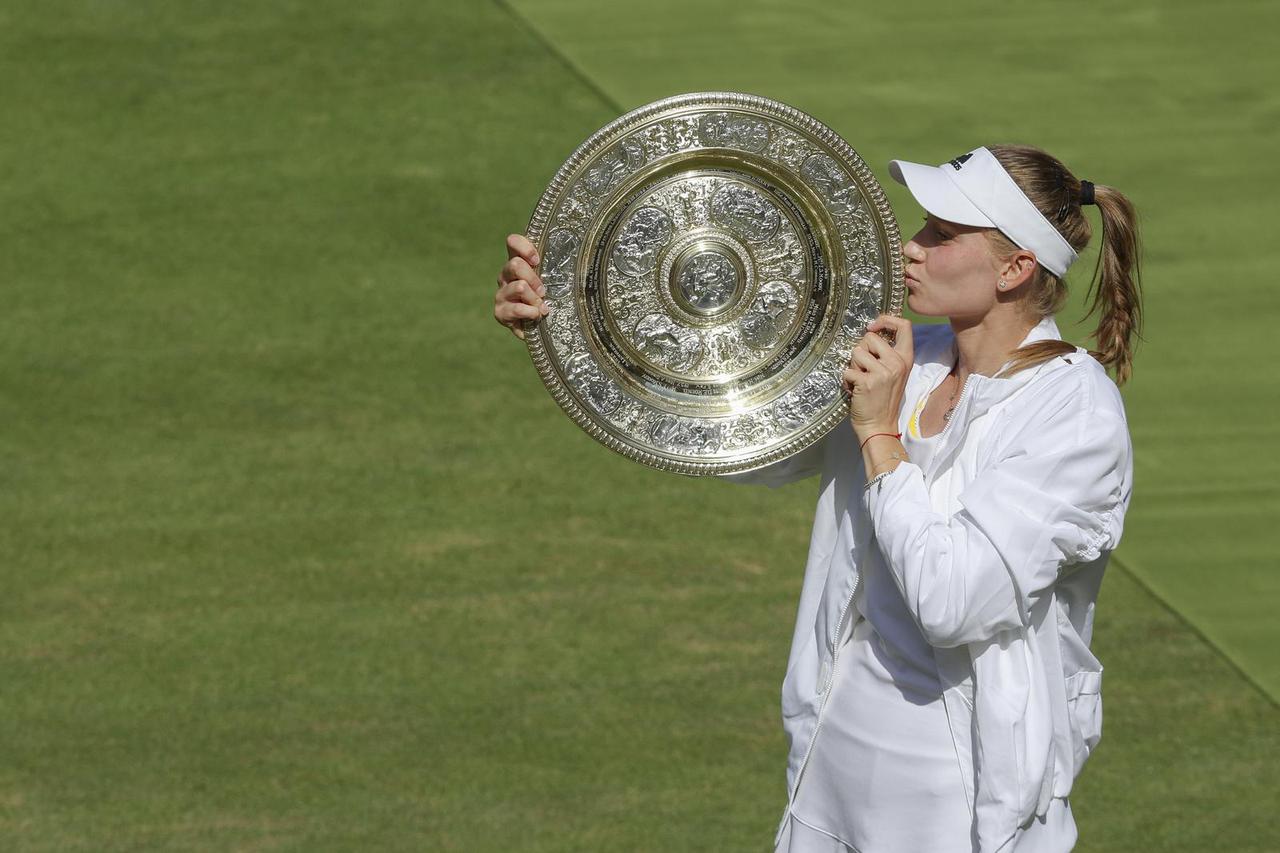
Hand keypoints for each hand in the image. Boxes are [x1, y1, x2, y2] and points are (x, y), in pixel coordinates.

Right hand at [494, 233, 548, 339]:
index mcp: (518, 262)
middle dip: (534, 279)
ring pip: (519, 286)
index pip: (513, 242)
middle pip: (515, 264)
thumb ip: (557, 266)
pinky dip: (531, 313)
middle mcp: (506, 275)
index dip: (524, 247)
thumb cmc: (551, 299)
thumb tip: (581, 250)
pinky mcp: (500, 312)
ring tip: (543, 308)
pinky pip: (517, 309)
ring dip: (535, 299)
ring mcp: (501, 293)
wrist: (541, 330)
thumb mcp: (555, 280)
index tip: (537, 260)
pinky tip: (536, 316)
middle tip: (544, 291)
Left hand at [842, 315, 913, 439]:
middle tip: (864, 370)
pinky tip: (855, 391)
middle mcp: (897, 363)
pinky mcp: (867, 381)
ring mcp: (883, 372)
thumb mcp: (894, 374)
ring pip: (856, 352)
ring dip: (853, 367)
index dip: (885, 320)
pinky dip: (846, 380)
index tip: (872, 328)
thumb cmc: (883, 400)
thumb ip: (887, 354)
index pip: (904, 325)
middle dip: (861, 352)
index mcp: (906, 359)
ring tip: (860, 381)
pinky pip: (847, 370)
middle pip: (870, 337)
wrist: (879, 426)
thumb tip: (869, 334)